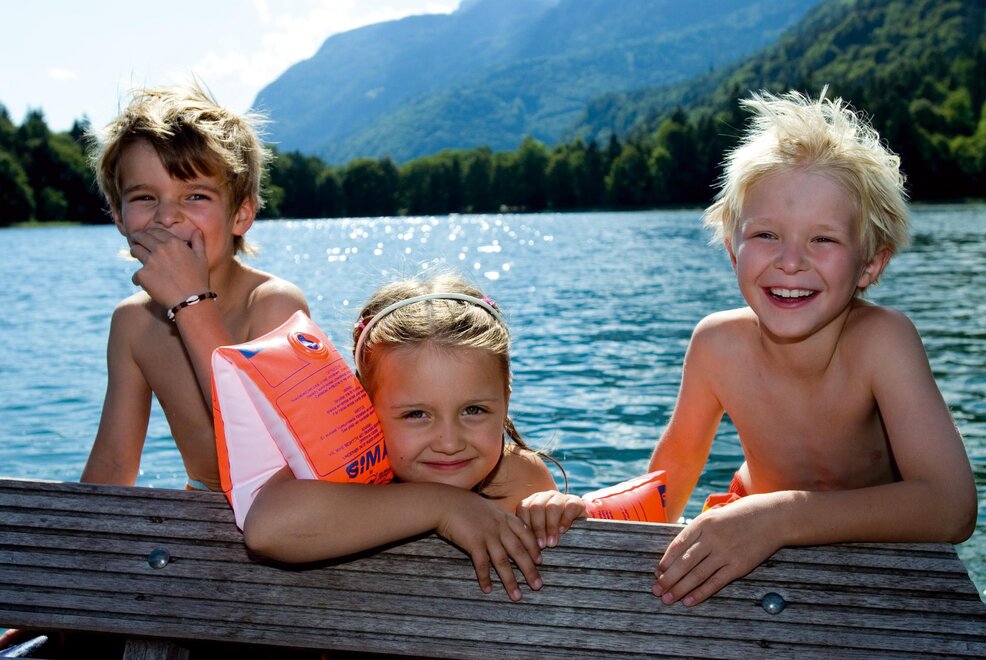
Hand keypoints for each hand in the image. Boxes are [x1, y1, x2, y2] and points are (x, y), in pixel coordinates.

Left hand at [128, 227, 209, 307]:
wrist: (191, 300)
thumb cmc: (198, 279)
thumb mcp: (202, 258)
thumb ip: (198, 242)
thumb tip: (197, 231)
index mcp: (173, 242)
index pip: (155, 231)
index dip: (149, 233)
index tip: (147, 236)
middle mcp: (160, 249)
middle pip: (141, 237)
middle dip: (137, 238)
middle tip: (136, 242)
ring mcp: (150, 261)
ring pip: (134, 251)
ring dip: (135, 254)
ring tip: (137, 258)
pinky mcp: (143, 275)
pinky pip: (135, 274)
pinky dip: (138, 279)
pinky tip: (144, 283)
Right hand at [436, 491, 543, 600]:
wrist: (444, 502)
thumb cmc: (462, 504)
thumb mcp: (486, 507)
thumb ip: (497, 518)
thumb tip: (505, 526)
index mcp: (503, 517)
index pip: (525, 533)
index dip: (533, 548)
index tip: (539, 561)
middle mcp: (499, 526)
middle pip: (519, 551)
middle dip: (529, 570)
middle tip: (537, 585)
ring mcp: (487, 534)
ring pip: (503, 561)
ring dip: (510, 580)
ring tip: (517, 596)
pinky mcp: (474, 542)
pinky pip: (482, 564)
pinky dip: (485, 578)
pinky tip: (488, 590)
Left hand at [516, 490, 585, 548]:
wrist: (577, 523)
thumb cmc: (552, 530)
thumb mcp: (539, 531)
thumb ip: (529, 533)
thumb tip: (520, 546)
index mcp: (532, 501)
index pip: (523, 508)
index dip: (525, 525)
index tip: (528, 542)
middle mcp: (545, 496)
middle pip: (537, 507)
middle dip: (538, 528)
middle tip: (541, 545)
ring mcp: (560, 497)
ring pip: (552, 507)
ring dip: (551, 527)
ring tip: (552, 543)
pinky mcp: (575, 501)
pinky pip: (569, 507)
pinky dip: (565, 520)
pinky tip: (562, 531)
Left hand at [653, 495, 779, 606]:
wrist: (773, 517)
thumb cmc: (742, 514)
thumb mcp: (715, 515)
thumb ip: (698, 531)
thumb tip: (678, 551)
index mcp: (703, 523)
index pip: (677, 545)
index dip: (665, 561)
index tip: (657, 572)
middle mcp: (711, 538)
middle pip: (684, 563)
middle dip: (667, 579)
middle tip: (656, 590)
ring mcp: (725, 553)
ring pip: (696, 575)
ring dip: (679, 589)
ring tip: (667, 599)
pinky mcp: (738, 566)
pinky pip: (715, 583)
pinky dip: (700, 593)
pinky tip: (689, 601)